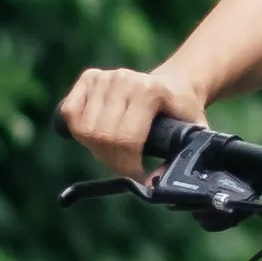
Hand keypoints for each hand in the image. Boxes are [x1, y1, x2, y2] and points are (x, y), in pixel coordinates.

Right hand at [60, 62, 207, 179]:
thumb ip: (176, 159)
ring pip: (86, 129)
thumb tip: (152, 184)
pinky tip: (96, 135)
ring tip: (115, 151)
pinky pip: (70, 113)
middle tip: (126, 166)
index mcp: (151, 91)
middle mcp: (125, 79)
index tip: (138, 176)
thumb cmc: (182, 113)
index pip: (126, 139)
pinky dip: (78, 130)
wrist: (175, 84)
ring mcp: (105, 77)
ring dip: (97, 149)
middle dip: (113, 161)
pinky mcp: (89, 77)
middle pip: (103, 137)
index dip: (127, 166)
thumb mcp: (191, 134)